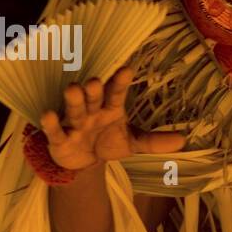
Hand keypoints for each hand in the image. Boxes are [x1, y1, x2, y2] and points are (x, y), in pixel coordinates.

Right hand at [39, 67, 184, 171]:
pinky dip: (51, 123)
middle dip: (94, 89)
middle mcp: (92, 111)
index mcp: (111, 108)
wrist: (85, 161)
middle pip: (93, 97)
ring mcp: (75, 123)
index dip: (121, 82)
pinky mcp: (59, 138)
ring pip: (74, 109)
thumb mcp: (133, 143)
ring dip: (73, 99)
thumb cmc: (108, 142)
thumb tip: (183, 140)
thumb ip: (154, 141)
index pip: (117, 93)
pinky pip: (55, 130)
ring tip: (74, 89)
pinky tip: (48, 114)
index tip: (127, 69)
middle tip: (96, 80)